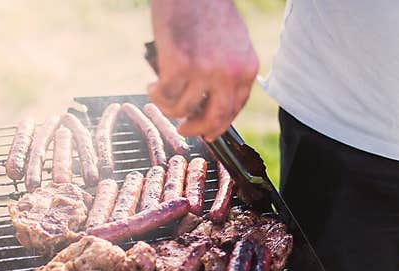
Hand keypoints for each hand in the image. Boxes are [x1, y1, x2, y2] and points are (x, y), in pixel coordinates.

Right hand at [148, 0, 258, 140]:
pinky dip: (156, 94)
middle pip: (215, 117)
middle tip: (185, 129)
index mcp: (246, 68)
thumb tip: (211, 99)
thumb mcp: (231, 43)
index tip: (208, 130)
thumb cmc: (206, 8)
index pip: (235, 107)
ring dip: (169, 107)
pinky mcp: (179, 66)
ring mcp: (204, 71)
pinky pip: (166, 95)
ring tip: (159, 95)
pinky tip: (152, 86)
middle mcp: (229, 73)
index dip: (219, 123)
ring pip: (184, 108)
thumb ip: (227, 70)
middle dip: (197, 128)